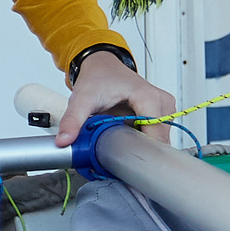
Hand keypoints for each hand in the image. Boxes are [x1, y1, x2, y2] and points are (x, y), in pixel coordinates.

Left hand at [54, 54, 175, 148]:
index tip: (127, 164)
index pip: (156, 136)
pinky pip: (158, 135)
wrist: (102, 66)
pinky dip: (144, 140)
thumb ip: (73, 120)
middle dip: (141, 150)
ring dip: (143, 146)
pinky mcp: (162, 113)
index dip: (142, 153)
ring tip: (122, 142)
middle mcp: (162, 102)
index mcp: (148, 97)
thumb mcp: (82, 99)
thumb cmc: (97, 79)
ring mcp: (165, 108)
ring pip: (160, 140)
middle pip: (160, 140)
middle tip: (119, 153)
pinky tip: (129, 138)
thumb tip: (64, 141)